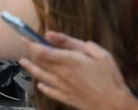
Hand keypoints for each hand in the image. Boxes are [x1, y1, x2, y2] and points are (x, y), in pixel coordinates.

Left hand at [20, 32, 137, 109]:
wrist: (114, 105)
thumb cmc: (110, 78)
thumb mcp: (98, 53)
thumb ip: (73, 43)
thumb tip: (51, 35)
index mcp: (69, 61)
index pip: (41, 51)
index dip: (31, 43)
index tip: (25, 35)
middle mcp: (62, 74)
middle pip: (39, 62)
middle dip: (30, 51)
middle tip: (24, 43)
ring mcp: (62, 87)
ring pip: (40, 76)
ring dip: (30, 68)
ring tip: (23, 61)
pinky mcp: (66, 98)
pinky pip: (49, 91)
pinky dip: (42, 86)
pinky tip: (40, 84)